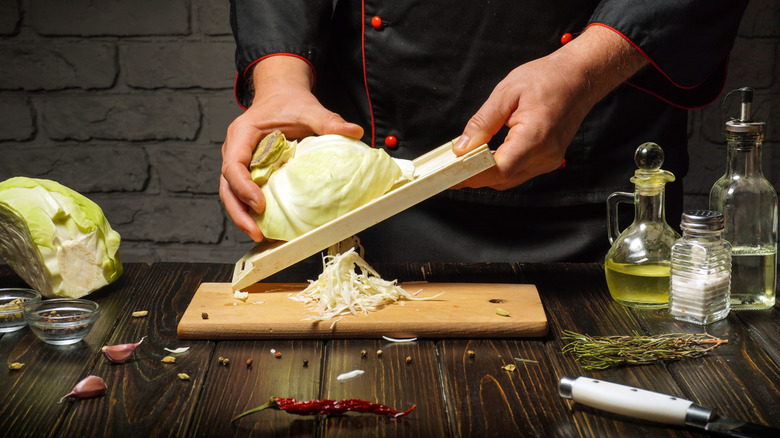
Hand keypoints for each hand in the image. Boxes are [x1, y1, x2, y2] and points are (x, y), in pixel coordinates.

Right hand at [220, 56, 363, 240]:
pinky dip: (252, 212)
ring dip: (243, 218)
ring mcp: (239, 163)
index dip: (243, 187)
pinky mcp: (248, 172)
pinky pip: (244, 194)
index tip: (260, 204)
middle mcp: (234, 150)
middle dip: (239, 213)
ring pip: (231, 195)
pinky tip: (269, 227)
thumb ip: (329, 121)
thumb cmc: (289, 102)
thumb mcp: (309, 109)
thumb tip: (355, 131)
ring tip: (261, 237)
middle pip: (226, 187)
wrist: (279, 95)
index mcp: (242, 134)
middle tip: (257, 234)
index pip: (233, 165)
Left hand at [452, 25, 647, 189]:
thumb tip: (463, 147)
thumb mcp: (506, 93)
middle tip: (447, 172)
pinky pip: (518, 172)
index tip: (451, 175)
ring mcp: (549, 160)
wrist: (579, 77)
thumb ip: (482, 122)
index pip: (500, 169)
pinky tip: (483, 160)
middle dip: (473, 177)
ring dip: (484, 175)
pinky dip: (499, 169)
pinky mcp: (548, 160)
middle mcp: (545, 155)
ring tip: (460, 165)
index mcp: (536, 136)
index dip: (472, 175)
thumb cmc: (548, 79)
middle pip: (502, 179)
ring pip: (509, 179)